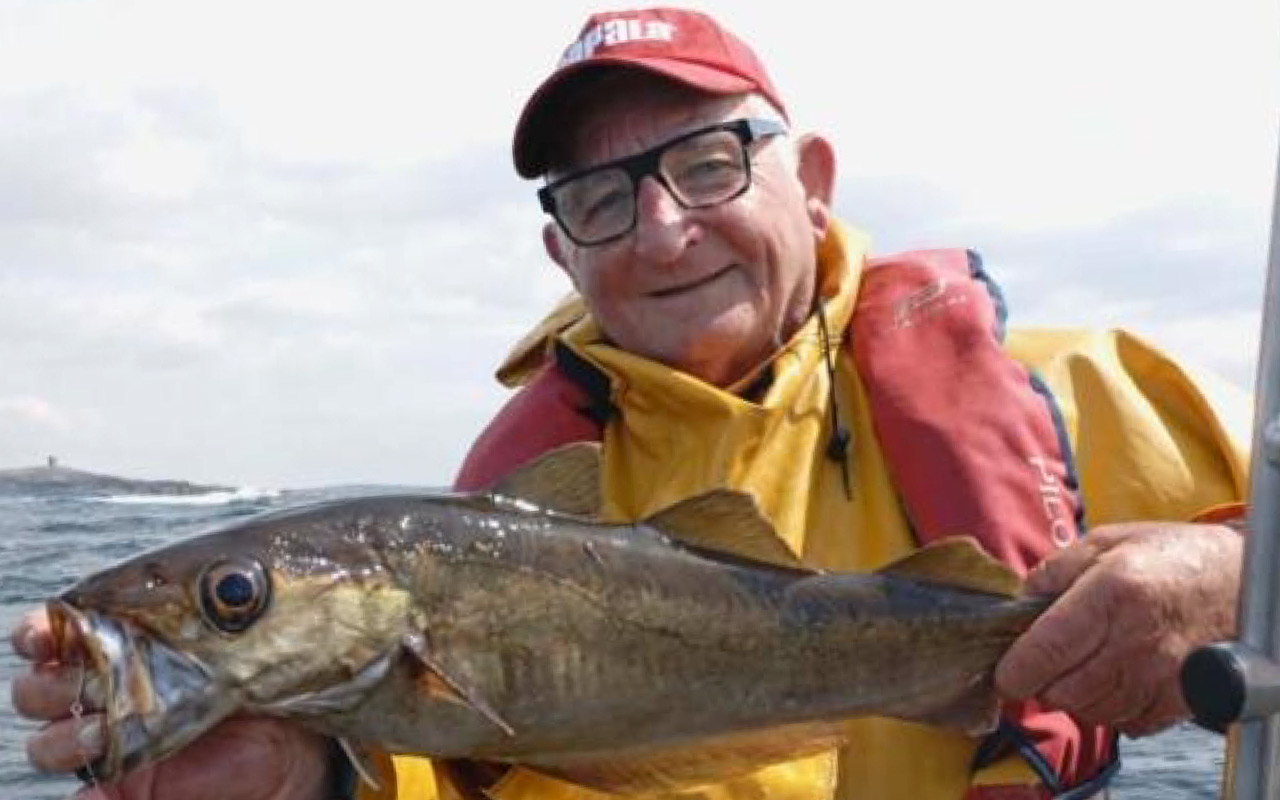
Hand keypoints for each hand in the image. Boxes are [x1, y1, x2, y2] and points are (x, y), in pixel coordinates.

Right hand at [11, 608, 332, 799]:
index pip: (55, 633)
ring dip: (63, 738)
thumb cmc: (262, 671)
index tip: (48, 630)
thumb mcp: (242, 635)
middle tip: (88, 683)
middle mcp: (106, 689)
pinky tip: (96, 793)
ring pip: (48, 743)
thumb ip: (220, 610)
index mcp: (122, 643)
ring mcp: (110, 741)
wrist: (291, 740)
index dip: (40, 631)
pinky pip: (86, 797)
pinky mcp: (126, 787)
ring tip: (102, 733)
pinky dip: (87, 798)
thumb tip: (223, 580)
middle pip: (38, 689)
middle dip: (48, 686)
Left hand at [995, 521, 1242, 736]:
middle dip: (1042, 682)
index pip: (1047, 650)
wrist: (1242, 580)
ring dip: (1074, 697)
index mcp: (1112, 593)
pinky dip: (1110, 710)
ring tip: (1081, 666)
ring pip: (1091, 712)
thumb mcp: (1108, 541)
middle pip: (1063, 691)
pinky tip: (1113, 680)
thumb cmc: (1171, 555)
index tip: (1003, 674)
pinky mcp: (1181, 700)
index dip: (1015, 671)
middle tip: (1044, 663)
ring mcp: (1162, 675)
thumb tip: (1019, 599)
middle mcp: (1136, 639)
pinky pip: (1127, 724)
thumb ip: (1056, 569)